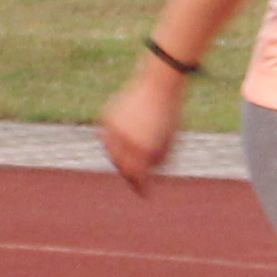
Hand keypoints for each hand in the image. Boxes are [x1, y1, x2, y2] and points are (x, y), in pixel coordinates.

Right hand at [99, 56, 187, 190]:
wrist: (159, 83)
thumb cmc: (169, 113)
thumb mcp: (170, 140)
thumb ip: (159, 160)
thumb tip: (146, 177)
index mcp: (145, 147)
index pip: (138, 176)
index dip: (141, 187)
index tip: (145, 193)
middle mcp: (128, 140)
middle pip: (122, 167)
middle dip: (129, 174)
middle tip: (136, 180)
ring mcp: (115, 128)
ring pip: (111, 153)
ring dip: (118, 159)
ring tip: (128, 161)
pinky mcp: (107, 117)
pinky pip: (106, 137)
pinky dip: (112, 142)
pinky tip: (121, 143)